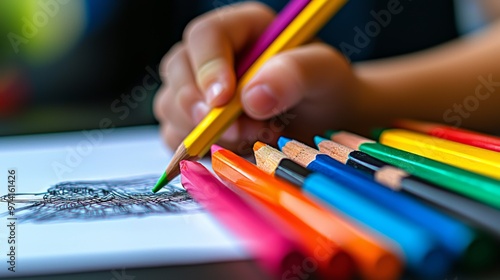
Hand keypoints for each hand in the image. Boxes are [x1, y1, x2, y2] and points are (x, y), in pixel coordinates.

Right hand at [154, 2, 359, 153]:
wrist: (325, 124)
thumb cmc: (326, 92)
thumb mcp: (326, 75)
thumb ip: (297, 73)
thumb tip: (252, 97)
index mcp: (242, 29)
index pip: (206, 35)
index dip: (208, 67)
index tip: (223, 100)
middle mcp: (215, 56)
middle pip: (178, 69)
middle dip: (200, 106)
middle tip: (236, 131)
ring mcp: (200, 89)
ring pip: (170, 104)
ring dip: (199, 130)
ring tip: (247, 138)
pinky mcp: (196, 121)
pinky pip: (173, 133)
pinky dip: (193, 148)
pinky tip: (228, 148)